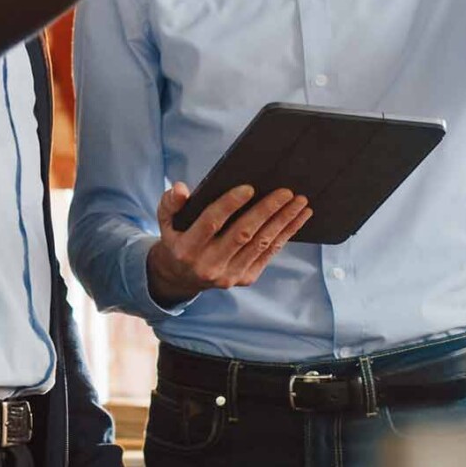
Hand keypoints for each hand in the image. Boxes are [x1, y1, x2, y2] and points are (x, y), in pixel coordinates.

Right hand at [147, 183, 311, 308]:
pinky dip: (284, 235)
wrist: (182, 276)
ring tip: (300, 202)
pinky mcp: (244, 279)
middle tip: (286, 192)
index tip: (250, 187)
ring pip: (261, 244)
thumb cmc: (178, 238)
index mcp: (187, 248)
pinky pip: (268, 254)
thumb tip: (181, 188)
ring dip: (283, 222)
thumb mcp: (166, 221)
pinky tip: (297, 218)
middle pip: (243, 234)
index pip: (211, 223)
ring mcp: (228, 275)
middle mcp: (208, 265)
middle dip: (266, 211)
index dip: (230, 204)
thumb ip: (170, 203)